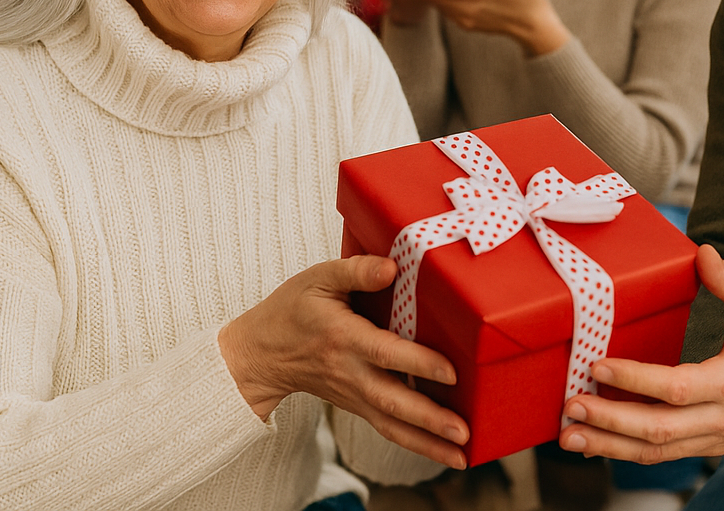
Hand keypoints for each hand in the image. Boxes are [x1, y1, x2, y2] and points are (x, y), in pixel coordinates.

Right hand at [217, 255, 469, 468]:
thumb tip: (393, 267)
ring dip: (428, 443)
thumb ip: (356, 270)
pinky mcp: (357, 406)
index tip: (450, 372)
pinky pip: (387, 428)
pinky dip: (415, 443)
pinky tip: (443, 452)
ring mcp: (353, 395)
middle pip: (392, 401)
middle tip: (463, 431)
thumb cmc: (291, 311)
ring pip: (392, 425)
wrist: (260, 355)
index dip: (417, 362)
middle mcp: (350, 373)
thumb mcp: (317, 278)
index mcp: (343, 337)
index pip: (384, 353)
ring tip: (462, 456)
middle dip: (429, 419)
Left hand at [556, 245, 723, 462]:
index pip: (676, 387)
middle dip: (610, 421)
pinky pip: (662, 455)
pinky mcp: (705, 446)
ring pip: (656, 451)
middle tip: (571, 406)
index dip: (636, 380)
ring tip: (569, 435)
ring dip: (609, 445)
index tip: (599, 366)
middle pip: (659, 430)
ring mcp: (712, 439)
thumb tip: (703, 253)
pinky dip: (625, 452)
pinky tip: (594, 444)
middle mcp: (720, 418)